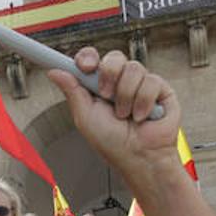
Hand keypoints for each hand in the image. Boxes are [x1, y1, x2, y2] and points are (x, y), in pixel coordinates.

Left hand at [46, 48, 180, 168]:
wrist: (139, 157)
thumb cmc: (112, 143)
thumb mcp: (85, 118)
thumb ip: (72, 91)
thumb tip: (54, 71)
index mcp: (99, 86)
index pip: (93, 60)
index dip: (87, 58)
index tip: (83, 65)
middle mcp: (120, 82)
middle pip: (114, 57)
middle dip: (108, 74)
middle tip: (106, 95)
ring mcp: (140, 84)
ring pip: (133, 67)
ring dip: (125, 95)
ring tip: (126, 115)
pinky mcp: (160, 89)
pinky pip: (151, 80)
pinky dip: (143, 102)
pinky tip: (142, 116)